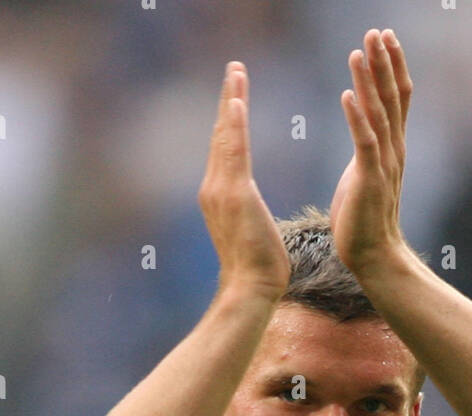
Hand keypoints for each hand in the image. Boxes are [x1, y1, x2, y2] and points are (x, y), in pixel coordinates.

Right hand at [198, 62, 290, 302]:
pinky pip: (234, 155)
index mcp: (220, 196)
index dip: (229, 120)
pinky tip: (236, 103)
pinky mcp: (235, 197)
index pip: (226, 149)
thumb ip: (248, 213)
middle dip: (228, 100)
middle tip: (235, 69)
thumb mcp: (252, 231)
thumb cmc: (258, 270)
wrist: (250, 291)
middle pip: (221, 136)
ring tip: (237, 73)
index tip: (236, 94)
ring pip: (225, 138)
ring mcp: (221, 192)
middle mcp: (213, 189)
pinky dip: (233, 128)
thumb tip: (251, 214)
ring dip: (231, 102)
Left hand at [330, 29, 412, 275]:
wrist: (374, 256)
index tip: (384, 38)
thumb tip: (364, 128)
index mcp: (392, 147)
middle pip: (391, 97)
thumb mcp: (367, 173)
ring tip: (358, 51)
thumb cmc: (364, 219)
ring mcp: (383, 164)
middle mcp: (393, 150)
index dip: (391, 67)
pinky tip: (346, 94)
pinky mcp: (369, 179)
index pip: (396, 98)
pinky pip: (363, 142)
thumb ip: (368, 148)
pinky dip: (355, 117)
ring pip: (378, 113)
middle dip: (384, 63)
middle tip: (376, 31)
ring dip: (367, 80)